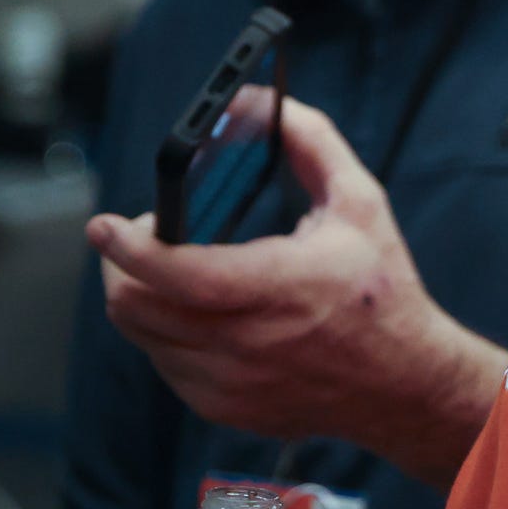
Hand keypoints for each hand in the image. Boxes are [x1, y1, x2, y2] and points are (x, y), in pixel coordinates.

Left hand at [89, 99, 503, 487]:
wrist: (405, 383)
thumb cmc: (381, 290)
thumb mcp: (359, 202)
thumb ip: (310, 141)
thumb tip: (254, 100)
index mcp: (280, 287)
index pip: (181, 274)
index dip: (130, 249)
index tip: (102, 225)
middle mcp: (248, 344)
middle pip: (139, 308)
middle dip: (122, 265)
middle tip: (144, 236)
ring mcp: (232, 385)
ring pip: (142, 337)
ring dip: (142, 297)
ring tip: (172, 271)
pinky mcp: (226, 408)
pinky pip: (165, 365)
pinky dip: (164, 333)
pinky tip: (196, 312)